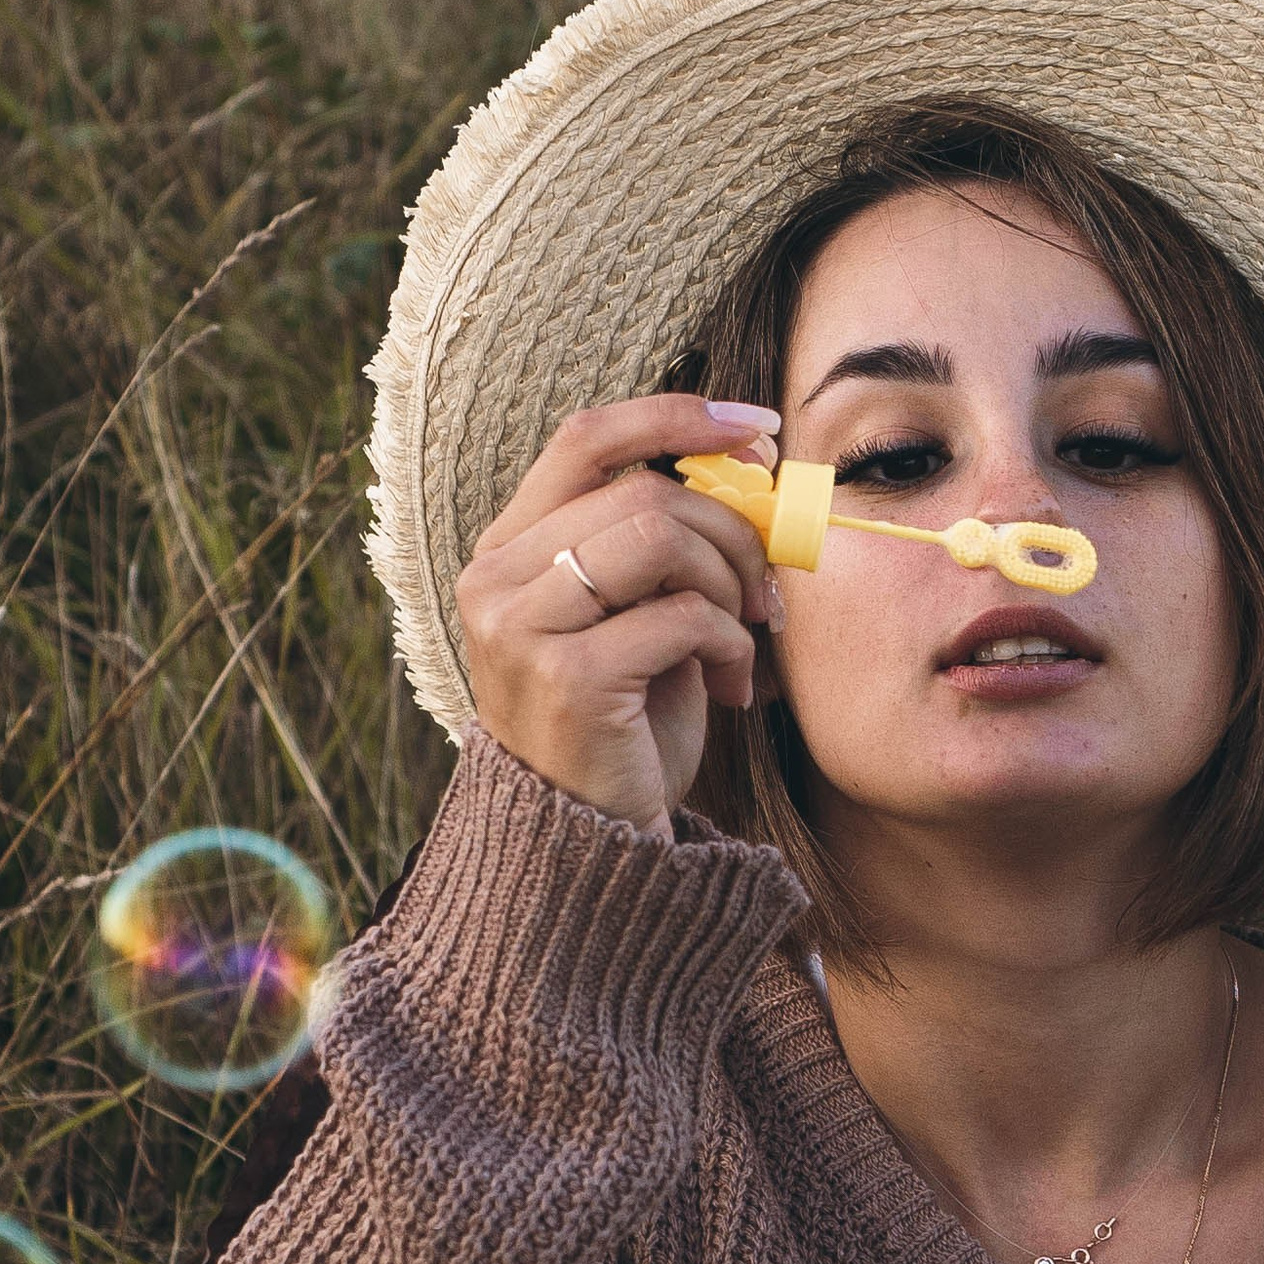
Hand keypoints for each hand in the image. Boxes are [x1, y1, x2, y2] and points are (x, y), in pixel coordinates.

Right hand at [459, 395, 785, 829]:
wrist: (594, 845)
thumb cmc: (625, 723)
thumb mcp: (636, 612)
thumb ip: (663, 540)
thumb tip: (752, 461)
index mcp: (508, 549)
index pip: (586, 438)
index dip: (677, 417)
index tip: (758, 432)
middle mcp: (497, 579)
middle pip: (644, 488)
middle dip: (733, 528)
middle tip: (767, 586)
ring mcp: (521, 628)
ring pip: (662, 536)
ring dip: (731, 580)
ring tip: (746, 633)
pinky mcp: (566, 679)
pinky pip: (682, 616)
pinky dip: (729, 643)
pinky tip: (731, 686)